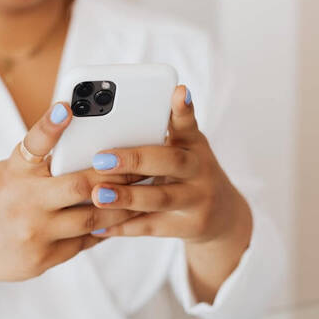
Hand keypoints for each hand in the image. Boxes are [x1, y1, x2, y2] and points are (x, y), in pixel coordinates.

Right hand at [0, 102, 139, 283]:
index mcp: (12, 173)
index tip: (67, 106)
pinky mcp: (43, 258)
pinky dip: (105, 228)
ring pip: (92, 217)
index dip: (50, 124)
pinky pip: (85, 240)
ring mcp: (34, 233)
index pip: (32, 144)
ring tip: (142, 193)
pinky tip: (122, 218)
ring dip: (122, 205)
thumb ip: (39, 165)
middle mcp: (22, 202)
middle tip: (141, 164)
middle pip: (80, 185)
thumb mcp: (7, 175)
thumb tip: (85, 149)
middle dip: (116, 174)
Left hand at [89, 86, 251, 301]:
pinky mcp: (189, 226)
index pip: (188, 123)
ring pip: (160, 198)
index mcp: (193, 144)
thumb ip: (159, 135)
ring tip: (97, 195)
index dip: (183, 109)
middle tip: (101, 159)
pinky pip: (152, 227)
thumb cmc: (188, 173)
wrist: (221, 215)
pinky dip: (124, 227)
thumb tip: (110, 122)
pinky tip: (99, 226)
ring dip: (127, 197)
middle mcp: (199, 169)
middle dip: (134, 160)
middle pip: (169, 161)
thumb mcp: (184, 149)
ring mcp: (198, 200)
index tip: (178, 91)